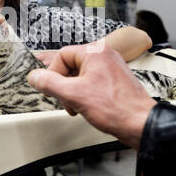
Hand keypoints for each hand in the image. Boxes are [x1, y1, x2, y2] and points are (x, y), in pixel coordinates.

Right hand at [27, 45, 155, 149]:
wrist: (140, 123)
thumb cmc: (115, 108)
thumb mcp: (74, 95)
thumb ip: (50, 83)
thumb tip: (34, 76)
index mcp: (94, 52)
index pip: (62, 56)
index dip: (53, 74)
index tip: (51, 89)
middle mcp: (104, 56)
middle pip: (70, 66)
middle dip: (64, 86)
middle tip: (64, 100)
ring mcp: (110, 68)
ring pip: (80, 75)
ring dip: (73, 92)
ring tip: (76, 106)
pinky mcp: (114, 80)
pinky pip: (91, 82)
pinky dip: (84, 94)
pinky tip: (85, 107)